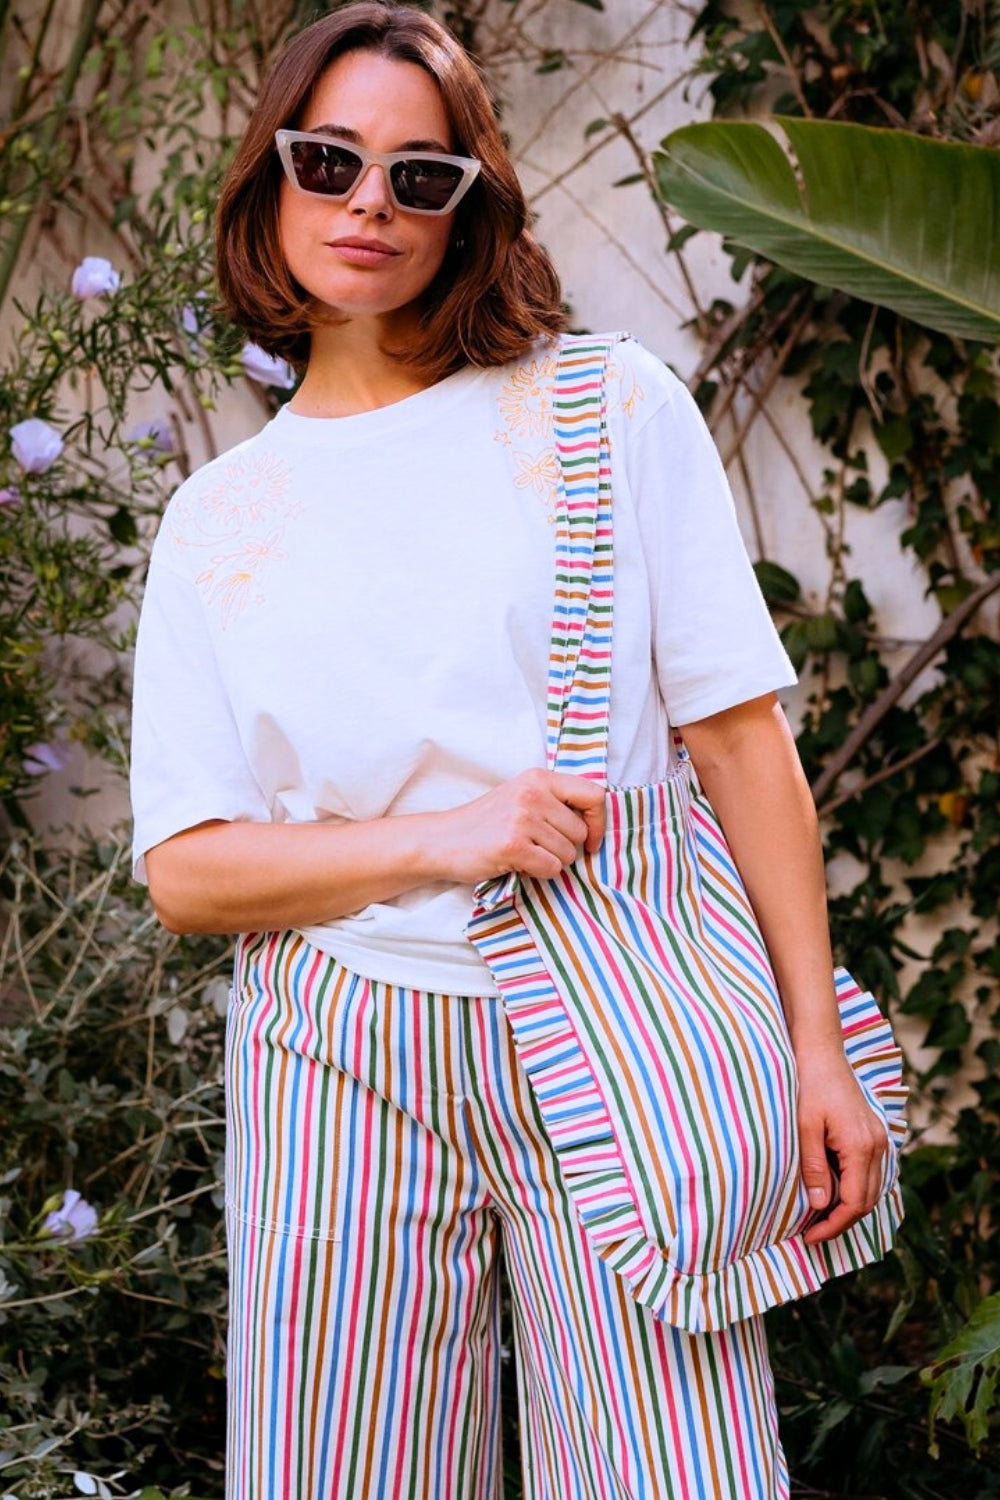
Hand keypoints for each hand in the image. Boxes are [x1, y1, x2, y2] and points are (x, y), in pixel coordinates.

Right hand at [428, 768, 606, 884]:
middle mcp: (532, 793)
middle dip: (566, 847)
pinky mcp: (513, 845)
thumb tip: (595, 824)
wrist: (442, 840)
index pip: (594, 795)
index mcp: (538, 778)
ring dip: (551, 861)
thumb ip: (554, 801)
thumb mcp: (520, 796)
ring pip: (568, 853)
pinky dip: (539, 874)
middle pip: (581, 831)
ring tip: (525, 853)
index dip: (598, 822)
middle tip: (538, 847)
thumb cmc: (486, 823)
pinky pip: (552, 868)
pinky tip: (518, 864)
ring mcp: (522, 819)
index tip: (588, 839)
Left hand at [796, 1048, 888, 1245]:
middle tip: (812, 1232)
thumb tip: (819, 1206)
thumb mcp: (805, 1127)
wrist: (822, 1053)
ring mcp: (880, 1139)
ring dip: (849, 1206)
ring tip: (819, 1216)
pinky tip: (832, 1190)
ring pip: (871, 1189)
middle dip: (841, 1221)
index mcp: (862, 1146)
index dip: (833, 1225)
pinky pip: (870, 1172)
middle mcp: (878, 1146)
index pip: (854, 1203)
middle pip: (867, 1201)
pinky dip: (854, 1188)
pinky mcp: (874, 1134)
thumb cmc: (810, 1085)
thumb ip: (814, 1167)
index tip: (810, 1236)